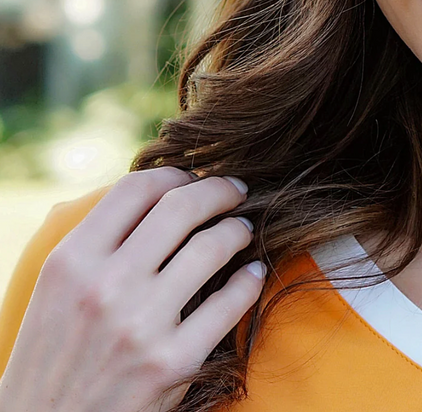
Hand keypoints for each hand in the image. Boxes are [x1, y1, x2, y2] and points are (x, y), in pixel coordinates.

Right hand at [0, 167, 264, 411]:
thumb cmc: (55, 355)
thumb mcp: (57, 289)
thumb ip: (99, 242)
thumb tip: (158, 196)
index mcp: (72, 261)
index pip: (136, 188)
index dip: (173, 173)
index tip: (192, 178)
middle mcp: (105, 286)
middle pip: (181, 207)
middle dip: (218, 189)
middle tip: (235, 190)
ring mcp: (142, 325)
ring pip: (211, 247)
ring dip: (237, 230)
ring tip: (242, 229)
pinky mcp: (174, 363)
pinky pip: (230, 303)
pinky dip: (249, 280)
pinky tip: (252, 273)